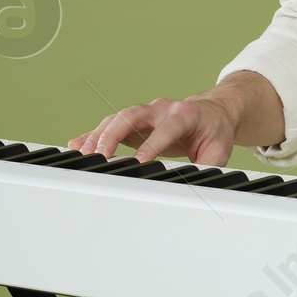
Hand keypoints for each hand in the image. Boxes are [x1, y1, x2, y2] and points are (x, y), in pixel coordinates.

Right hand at [69, 92, 239, 165]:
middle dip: (114, 135)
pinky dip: (94, 134)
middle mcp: (162, 109)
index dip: (151, 145)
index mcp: (185, 114)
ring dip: (99, 135)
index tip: (138, 163)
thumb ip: (207, 168)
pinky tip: (78, 145)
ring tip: (84, 154)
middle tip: (101, 156)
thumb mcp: (218, 151)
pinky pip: (111, 125)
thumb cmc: (214, 132)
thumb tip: (196, 187)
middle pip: (133, 115)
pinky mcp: (135, 121)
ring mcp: (147, 113)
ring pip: (118, 118)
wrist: (212, 113)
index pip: (166, 129)